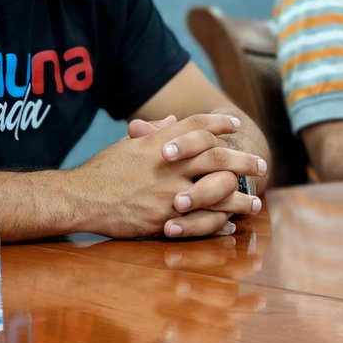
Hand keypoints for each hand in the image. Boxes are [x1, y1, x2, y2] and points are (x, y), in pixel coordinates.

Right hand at [72, 113, 265, 238]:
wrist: (80, 198)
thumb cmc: (104, 170)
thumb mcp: (130, 144)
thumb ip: (156, 131)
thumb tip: (174, 118)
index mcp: (161, 142)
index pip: (198, 126)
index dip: (220, 124)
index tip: (237, 126)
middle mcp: (169, 164)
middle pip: (217, 157)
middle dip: (243, 161)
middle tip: (262, 165)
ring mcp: (169, 192)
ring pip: (216, 191)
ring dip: (239, 198)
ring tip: (255, 203)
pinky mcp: (164, 218)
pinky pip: (200, 221)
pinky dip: (218, 223)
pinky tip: (230, 224)